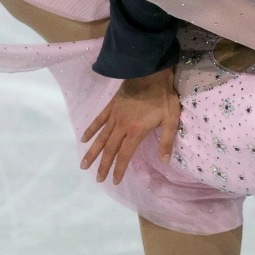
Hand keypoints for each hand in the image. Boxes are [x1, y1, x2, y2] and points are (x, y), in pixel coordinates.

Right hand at [81, 67, 180, 183]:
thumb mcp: (171, 119)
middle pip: (109, 150)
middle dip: (103, 166)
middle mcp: (121, 126)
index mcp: (135, 132)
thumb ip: (166, 141)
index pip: (124, 155)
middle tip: (97, 179)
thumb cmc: (163, 97)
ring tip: (83, 165)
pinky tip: (84, 139)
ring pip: (100, 138)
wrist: (151, 72)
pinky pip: (98, 120)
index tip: (114, 181)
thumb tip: (164, 162)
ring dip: (92, 152)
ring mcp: (114, 116)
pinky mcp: (111, 106)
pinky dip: (90, 130)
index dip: (119, 170)